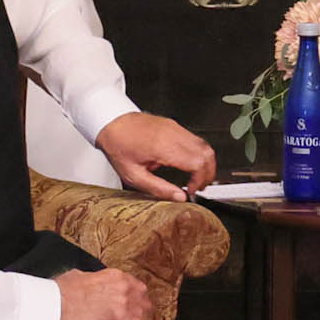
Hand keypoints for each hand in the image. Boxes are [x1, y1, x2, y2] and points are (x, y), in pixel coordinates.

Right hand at [55, 267, 152, 319]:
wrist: (58, 304)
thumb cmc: (63, 291)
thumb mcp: (79, 276)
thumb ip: (92, 279)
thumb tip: (90, 283)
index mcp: (115, 275)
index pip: (135, 285)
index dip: (136, 296)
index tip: (134, 302)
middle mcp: (123, 287)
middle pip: (144, 298)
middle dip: (141, 307)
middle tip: (138, 315)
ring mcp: (124, 303)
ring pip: (145, 312)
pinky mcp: (121, 319)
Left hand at [96, 112, 214, 201]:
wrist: (111, 122)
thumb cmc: (119, 146)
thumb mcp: (133, 175)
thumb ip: (159, 188)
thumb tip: (179, 197)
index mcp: (162, 147)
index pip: (197, 163)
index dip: (200, 180)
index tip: (191, 190)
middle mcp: (172, 134)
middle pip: (206, 153)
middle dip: (208, 173)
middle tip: (199, 186)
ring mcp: (175, 127)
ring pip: (204, 145)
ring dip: (206, 163)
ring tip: (196, 178)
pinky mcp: (174, 125)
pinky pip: (196, 139)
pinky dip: (199, 154)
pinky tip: (190, 164)